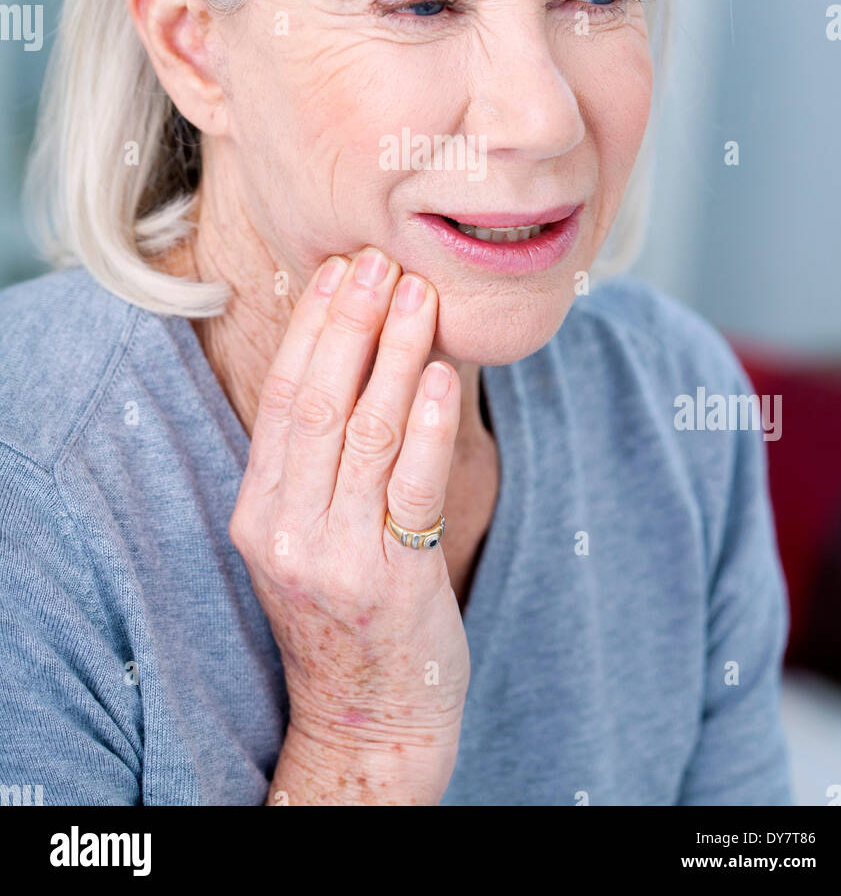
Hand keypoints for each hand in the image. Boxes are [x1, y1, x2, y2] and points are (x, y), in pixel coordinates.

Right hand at [228, 246, 469, 793]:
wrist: (370, 717)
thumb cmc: (346, 612)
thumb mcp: (307, 536)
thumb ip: (319, 461)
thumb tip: (353, 354)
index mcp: (259, 512)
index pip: (282, 398)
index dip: (310, 327)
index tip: (338, 270)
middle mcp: (287, 533)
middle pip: (318, 403)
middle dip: (349, 323)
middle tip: (378, 262)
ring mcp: (337, 559)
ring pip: (366, 433)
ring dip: (395, 354)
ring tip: (418, 296)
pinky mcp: (394, 580)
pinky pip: (411, 487)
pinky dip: (426, 424)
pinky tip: (441, 375)